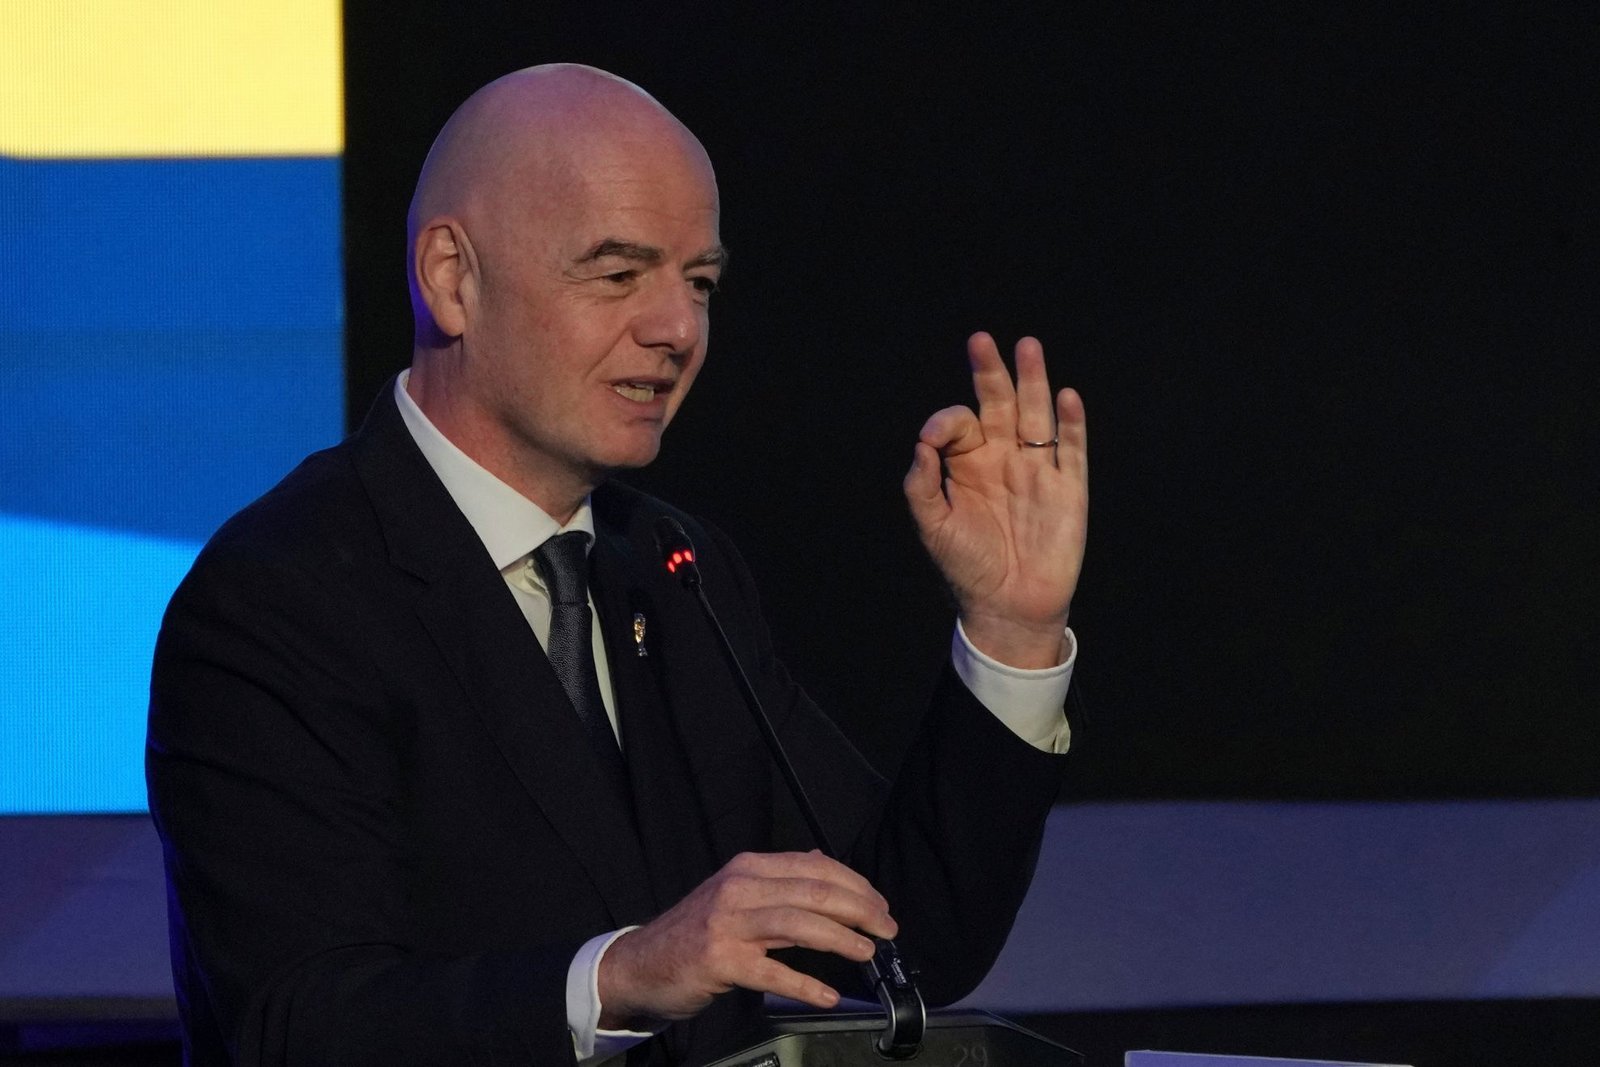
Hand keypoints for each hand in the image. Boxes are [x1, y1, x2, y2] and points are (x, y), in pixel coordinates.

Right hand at [596, 850, 897, 1027]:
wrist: (640, 963)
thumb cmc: (694, 930)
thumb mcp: (736, 893)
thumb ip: (778, 879)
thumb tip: (822, 862)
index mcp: (749, 867)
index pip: (815, 866)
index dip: (856, 885)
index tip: (880, 905)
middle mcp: (740, 887)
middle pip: (814, 892)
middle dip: (860, 909)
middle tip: (887, 928)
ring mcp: (728, 923)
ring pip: (799, 924)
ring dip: (841, 939)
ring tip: (867, 953)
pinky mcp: (720, 960)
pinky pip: (773, 972)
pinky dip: (805, 984)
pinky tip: (828, 995)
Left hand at [903, 332, 1087, 668]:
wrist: (1008, 608)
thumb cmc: (967, 568)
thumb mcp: (933, 526)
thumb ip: (922, 483)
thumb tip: (922, 441)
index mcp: (968, 465)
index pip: (961, 424)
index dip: (947, 422)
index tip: (935, 437)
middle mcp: (1003, 459)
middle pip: (1000, 405)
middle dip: (991, 373)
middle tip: (982, 341)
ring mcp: (1038, 471)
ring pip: (1037, 416)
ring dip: (1033, 382)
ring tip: (1028, 347)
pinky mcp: (1069, 489)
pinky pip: (1072, 449)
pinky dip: (1071, 424)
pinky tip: (1066, 397)